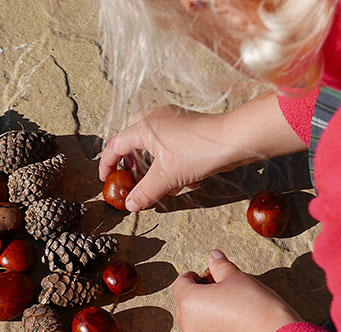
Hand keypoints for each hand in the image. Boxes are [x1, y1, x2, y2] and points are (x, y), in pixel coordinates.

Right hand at [98, 92, 308, 211]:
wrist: (235, 139)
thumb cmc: (198, 151)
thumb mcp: (167, 177)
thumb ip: (145, 192)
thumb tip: (130, 205)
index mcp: (144, 127)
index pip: (116, 145)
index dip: (107, 164)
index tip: (105, 179)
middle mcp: (156, 118)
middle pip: (132, 138)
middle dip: (131, 160)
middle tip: (131, 176)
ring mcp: (173, 120)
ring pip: (153, 141)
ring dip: (154, 164)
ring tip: (161, 183)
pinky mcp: (189, 126)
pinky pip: (171, 143)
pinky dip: (171, 161)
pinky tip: (186, 180)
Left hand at [173, 250, 300, 331]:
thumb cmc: (254, 305)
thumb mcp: (237, 278)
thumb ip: (220, 266)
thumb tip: (213, 255)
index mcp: (189, 301)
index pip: (181, 283)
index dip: (192, 276)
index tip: (206, 274)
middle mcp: (187, 323)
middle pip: (184, 303)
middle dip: (198, 294)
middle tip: (219, 288)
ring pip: (194, 320)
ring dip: (204, 311)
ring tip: (227, 305)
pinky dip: (212, 326)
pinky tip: (233, 322)